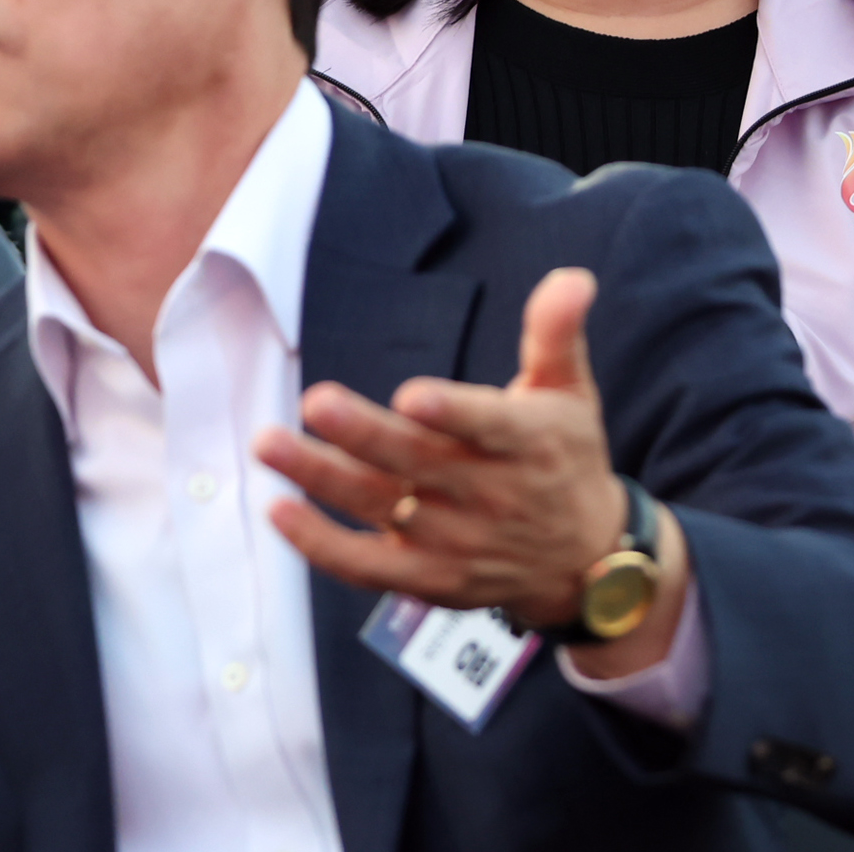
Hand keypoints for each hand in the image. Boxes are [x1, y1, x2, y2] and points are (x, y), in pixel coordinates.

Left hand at [253, 267, 625, 626]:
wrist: (584, 560)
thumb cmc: (566, 458)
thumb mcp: (571, 392)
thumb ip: (557, 332)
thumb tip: (572, 276)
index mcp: (528, 443)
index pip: (489, 427)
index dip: (451, 413)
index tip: (411, 396)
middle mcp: (491, 495)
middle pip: (418, 463)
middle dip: (364, 434)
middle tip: (315, 402)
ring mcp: (455, 541)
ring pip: (380, 507)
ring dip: (321, 477)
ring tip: (270, 443)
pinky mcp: (427, 577)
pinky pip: (365, 566)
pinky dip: (320, 545)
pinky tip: (279, 510)